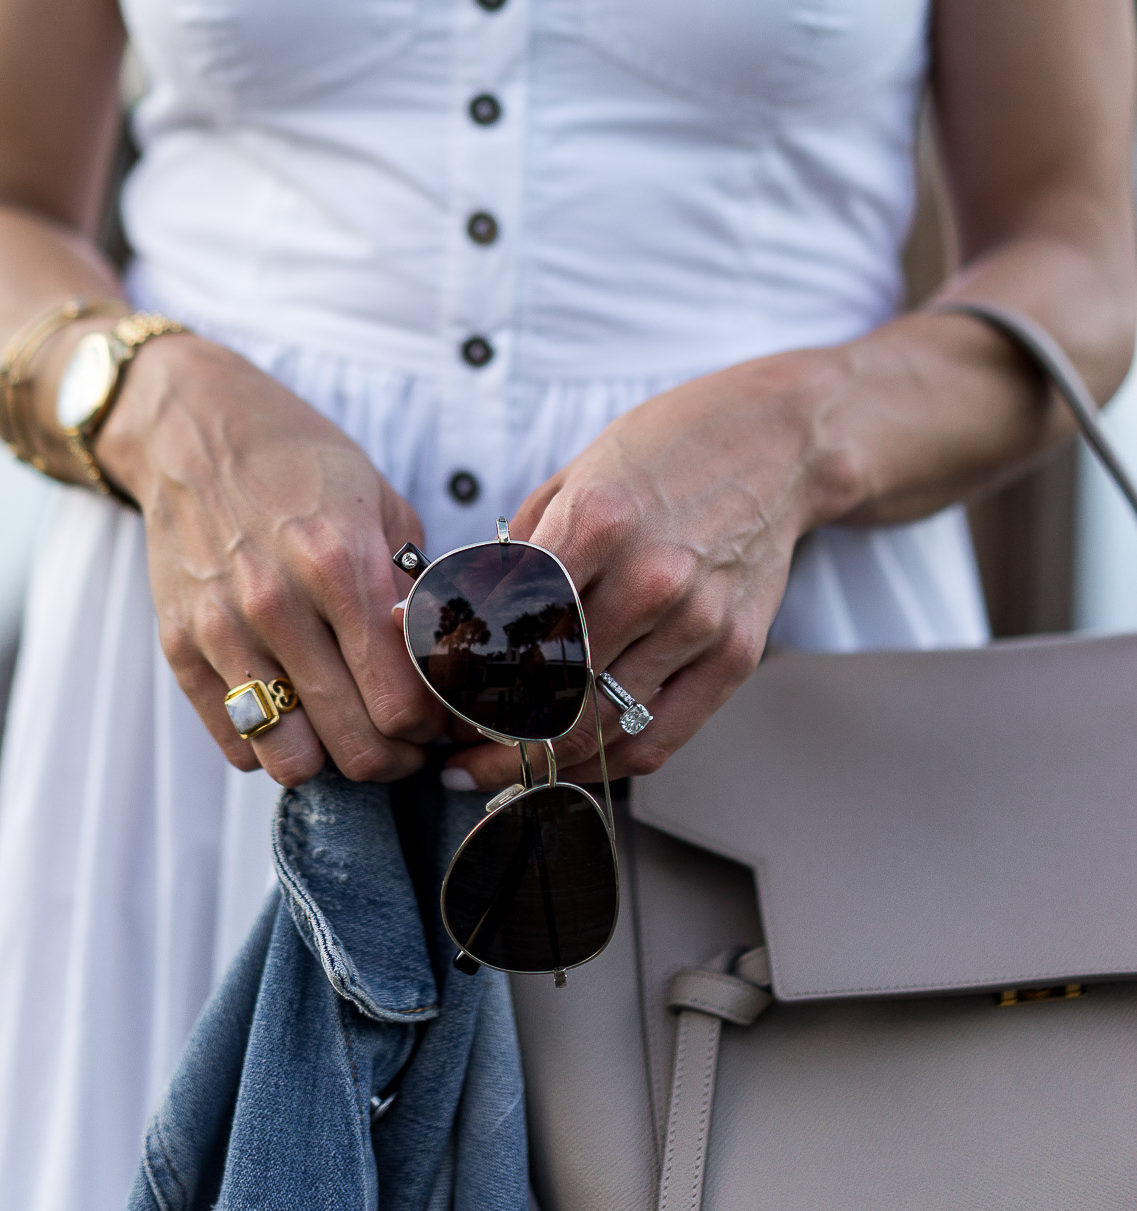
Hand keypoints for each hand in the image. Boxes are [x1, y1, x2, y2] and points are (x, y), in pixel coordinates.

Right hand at [96, 333, 446, 786]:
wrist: (197, 429)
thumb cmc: (301, 462)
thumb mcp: (381, 505)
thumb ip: (414, 588)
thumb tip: (447, 669)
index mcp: (341, 565)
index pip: (401, 702)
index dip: (432, 728)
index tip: (438, 721)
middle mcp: (278, 605)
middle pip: (354, 746)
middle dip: (394, 759)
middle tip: (404, 744)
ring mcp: (222, 630)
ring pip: (292, 761)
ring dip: (330, 761)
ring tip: (346, 733)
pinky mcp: (180, 646)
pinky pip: (236, 743)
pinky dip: (272, 745)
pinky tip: (295, 712)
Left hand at [440, 351, 844, 792]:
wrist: (779, 441)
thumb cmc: (666, 451)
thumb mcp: (575, 476)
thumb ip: (517, 552)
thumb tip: (445, 617)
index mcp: (597, 521)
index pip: (506, 629)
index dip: (459, 680)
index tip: (432, 701)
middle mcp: (651, 578)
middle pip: (547, 691)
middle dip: (488, 734)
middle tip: (453, 750)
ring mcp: (699, 622)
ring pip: (598, 727)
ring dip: (537, 759)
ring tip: (495, 769)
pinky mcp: (737, 655)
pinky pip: (658, 738)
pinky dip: (605, 762)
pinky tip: (568, 762)